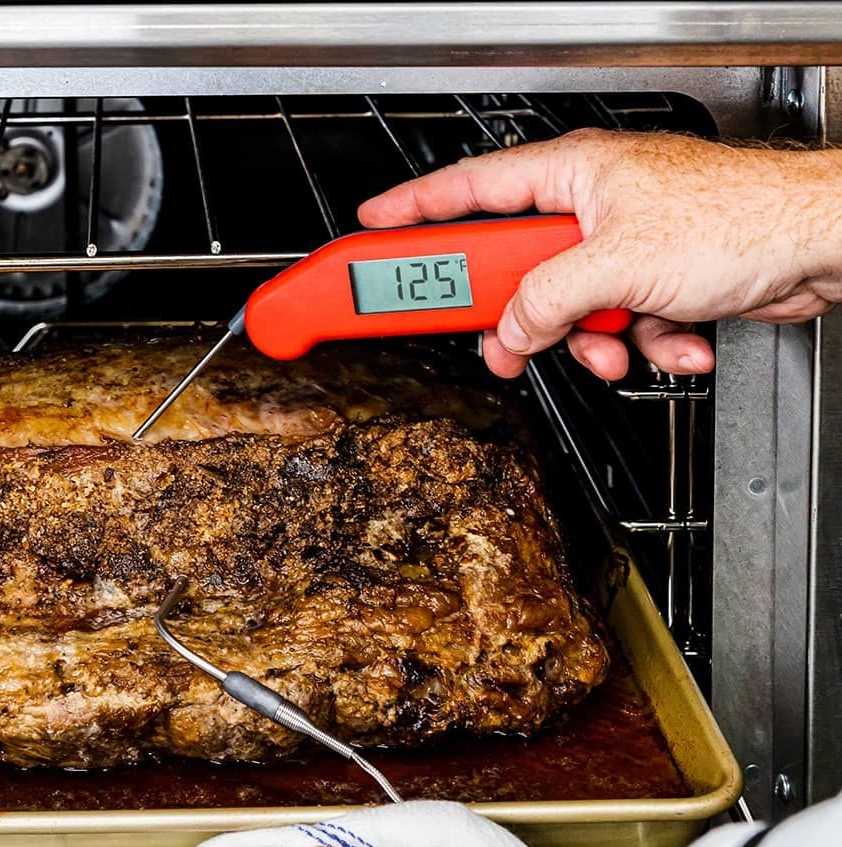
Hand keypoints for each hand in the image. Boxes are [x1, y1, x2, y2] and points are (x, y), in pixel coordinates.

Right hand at [359, 129, 841, 379]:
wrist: (817, 244)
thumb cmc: (739, 218)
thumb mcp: (618, 264)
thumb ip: (547, 300)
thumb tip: (514, 328)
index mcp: (572, 176)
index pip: (469, 191)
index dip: (414, 213)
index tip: (374, 231)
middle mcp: (590, 208)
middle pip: (517, 271)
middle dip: (523, 318)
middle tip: (504, 345)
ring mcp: (620, 247)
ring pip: (566, 310)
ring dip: (593, 342)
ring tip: (621, 344)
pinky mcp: (650, 281)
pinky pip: (615, 325)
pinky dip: (641, 343)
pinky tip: (673, 336)